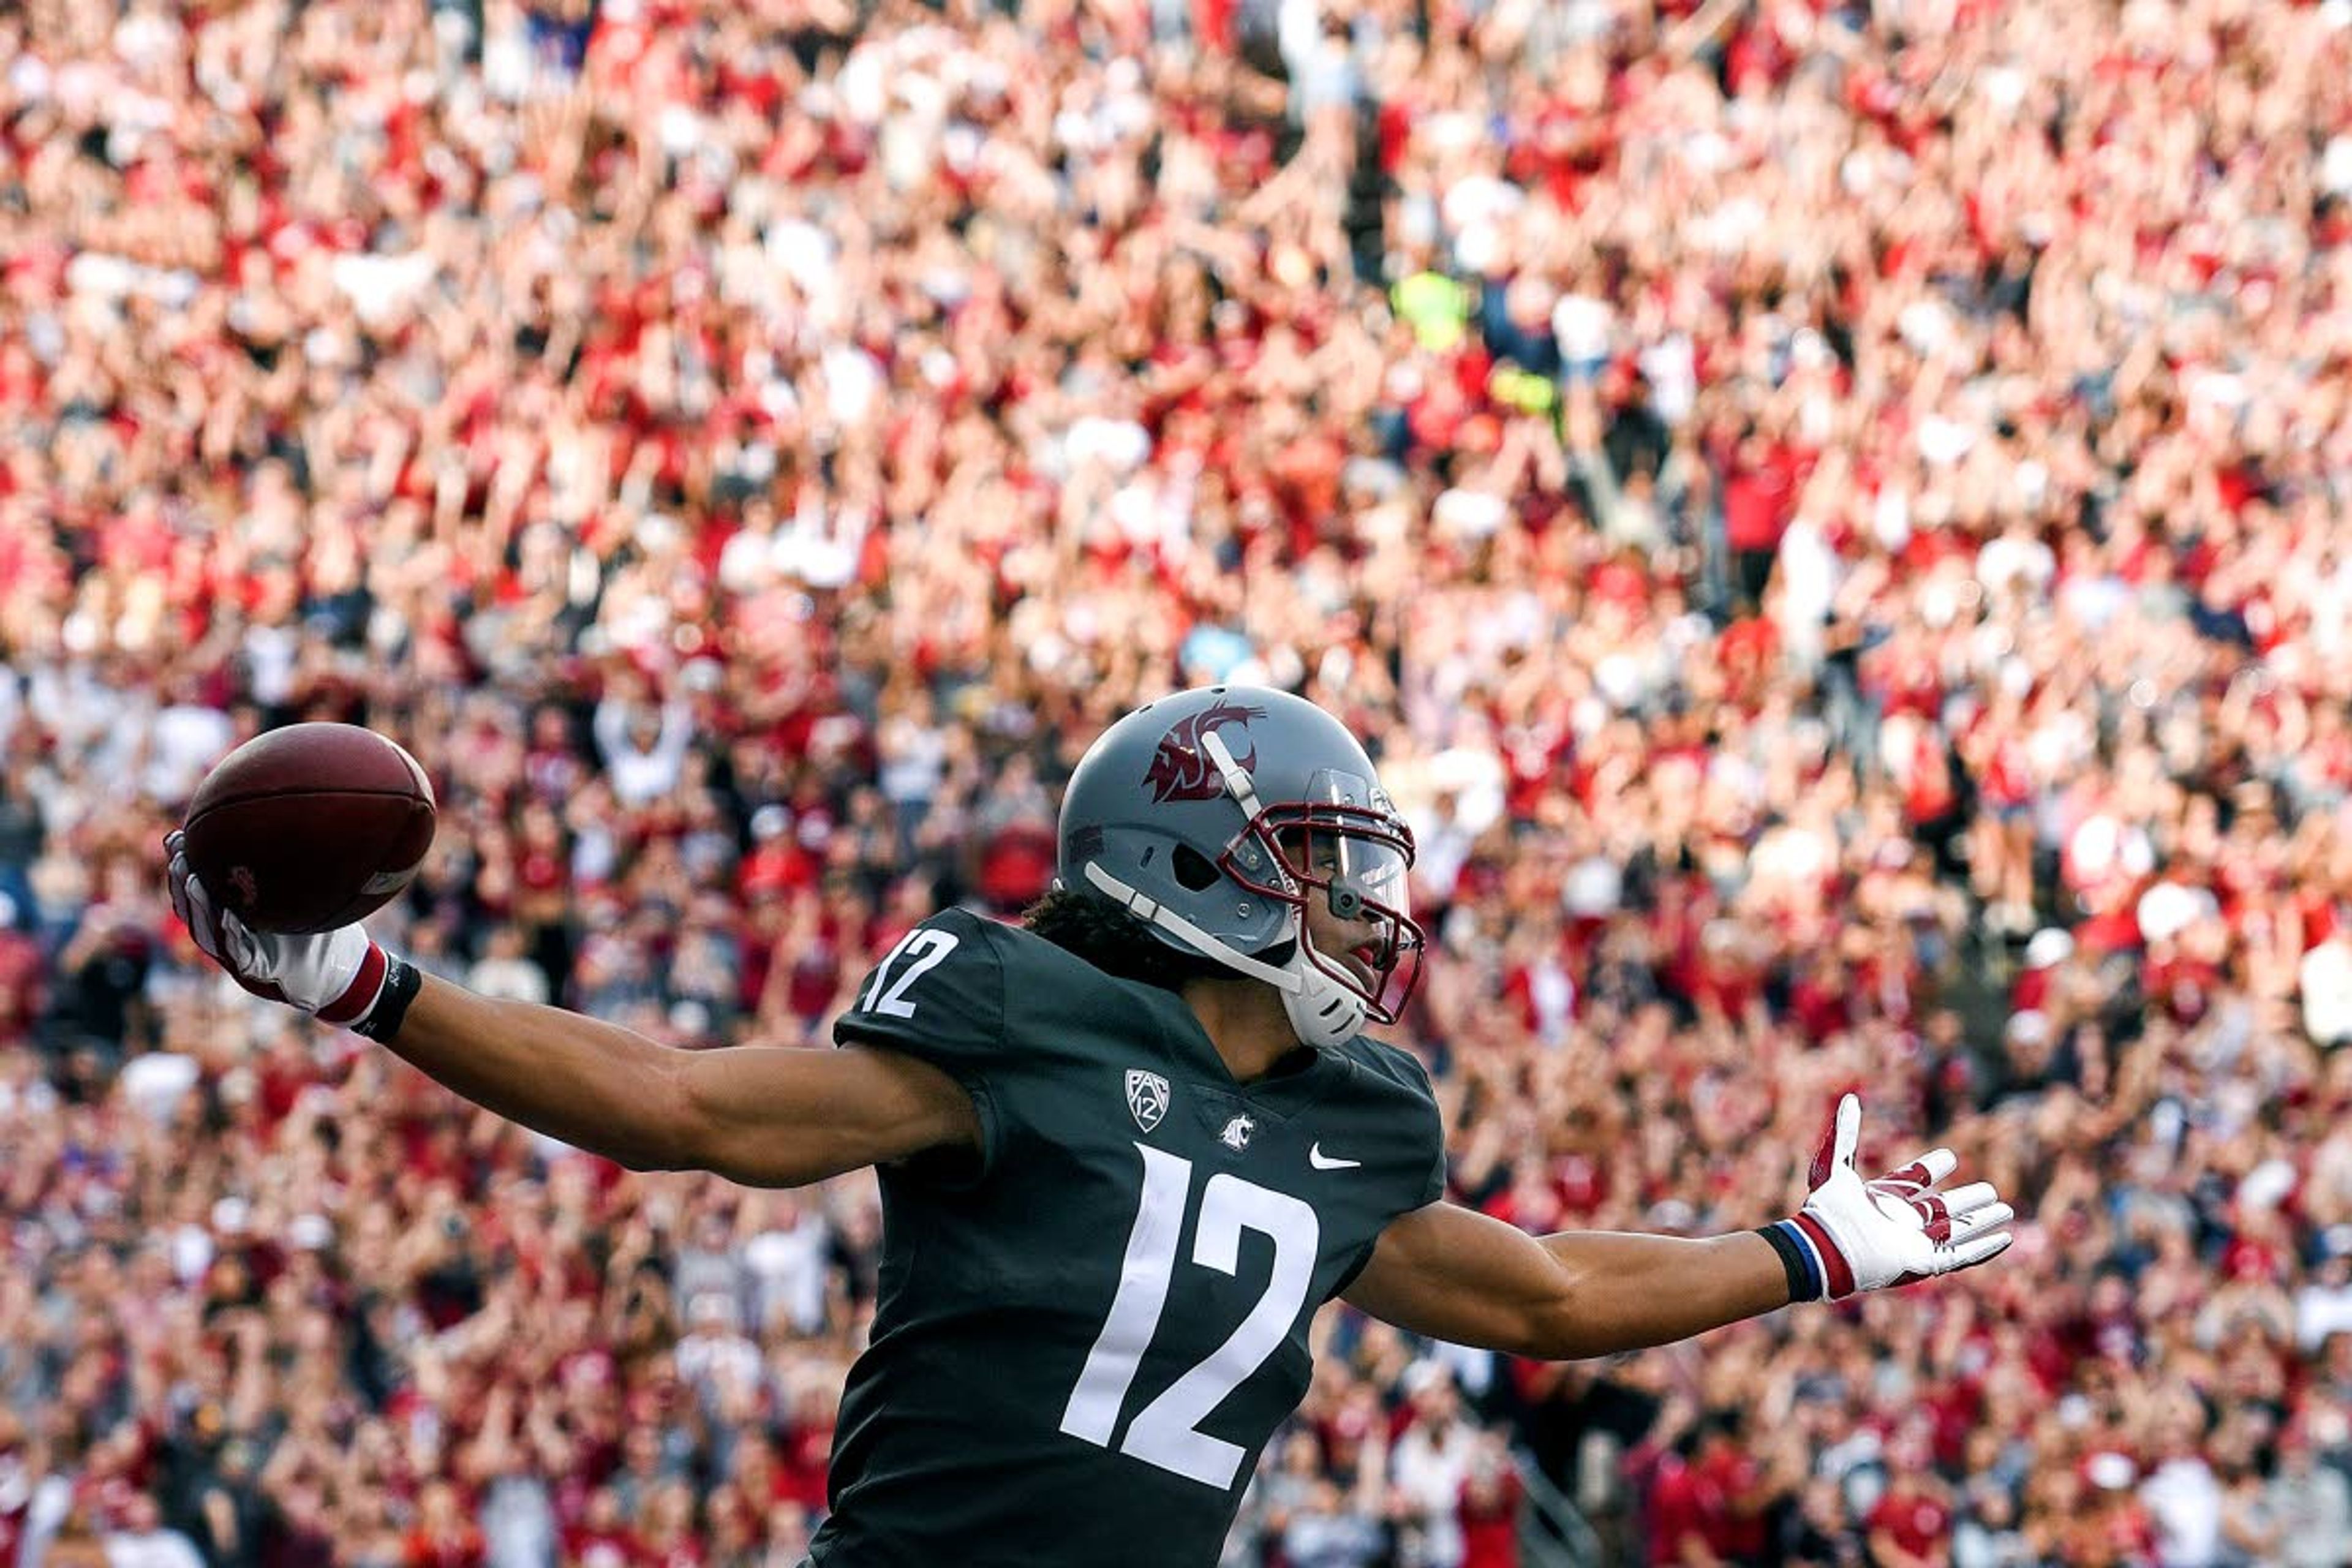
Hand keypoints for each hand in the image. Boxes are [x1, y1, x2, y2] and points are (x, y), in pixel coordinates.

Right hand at [164, 831, 389, 1025]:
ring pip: (208, 934)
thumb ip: (290, 874)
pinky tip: (226, 915)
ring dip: (198, 907)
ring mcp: (242, 958)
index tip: (176, 836)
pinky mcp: (260, 974)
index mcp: (236, 920)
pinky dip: (231, 936)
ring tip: (191, 878)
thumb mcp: (304, 899)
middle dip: (180, 883)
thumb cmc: (323, 935)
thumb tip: (292, 826)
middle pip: (193, 911)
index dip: (183, 868)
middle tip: (177, 852)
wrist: (344, 975)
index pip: (200, 893)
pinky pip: (240, 955)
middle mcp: (232, 939)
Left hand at [1771, 1095, 2013, 1299]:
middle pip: (1942, 1208)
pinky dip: (1984, 1248)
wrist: (1827, 1248)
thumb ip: (1846, 1133)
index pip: (1914, 1181)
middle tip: (1990, 1190)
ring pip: (1958, 1230)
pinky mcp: (1925, 1262)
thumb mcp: (1836, 1166)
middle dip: (1967, 1200)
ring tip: (2005, 1210)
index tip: (1949, 1158)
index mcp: (1883, 1199)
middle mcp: (1902, 1222)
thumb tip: (1850, 1099)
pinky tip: (2004, 1237)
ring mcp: (1915, 1243)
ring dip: (1982, 1221)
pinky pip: (1962, 1256)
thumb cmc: (1830, 1209)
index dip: (1931, 1169)